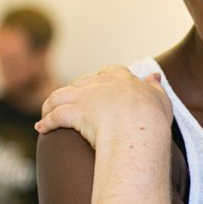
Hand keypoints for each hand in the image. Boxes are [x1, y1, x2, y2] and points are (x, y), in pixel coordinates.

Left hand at [35, 65, 173, 149]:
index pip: (111, 72)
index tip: (101, 85)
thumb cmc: (153, 120)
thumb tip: (154, 76)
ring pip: (61, 95)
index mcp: (123, 80)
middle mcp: (102, 85)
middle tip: (71, 101)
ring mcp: (86, 98)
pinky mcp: (75, 113)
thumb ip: (155, 87)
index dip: (104, 78)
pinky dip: (46, 122)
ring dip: (50, 103)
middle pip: (82, 81)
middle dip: (74, 89)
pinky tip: (42, 129)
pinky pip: (55, 116)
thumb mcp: (161, 100)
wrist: (140, 131)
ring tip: (46, 113)